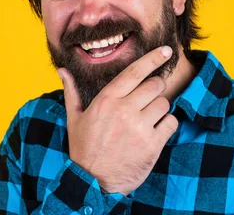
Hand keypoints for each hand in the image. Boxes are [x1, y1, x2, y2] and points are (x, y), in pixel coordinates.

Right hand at [58, 46, 178, 195]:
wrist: (93, 182)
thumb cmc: (84, 148)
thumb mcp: (74, 118)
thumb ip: (72, 91)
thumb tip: (62, 70)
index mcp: (106, 100)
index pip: (135, 72)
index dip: (152, 59)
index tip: (165, 51)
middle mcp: (124, 110)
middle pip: (154, 85)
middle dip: (154, 88)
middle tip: (147, 98)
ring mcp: (140, 128)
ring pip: (164, 103)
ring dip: (159, 108)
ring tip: (147, 118)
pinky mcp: (152, 145)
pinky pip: (171, 123)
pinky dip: (166, 125)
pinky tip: (154, 131)